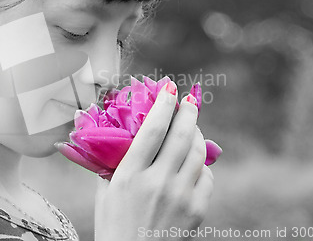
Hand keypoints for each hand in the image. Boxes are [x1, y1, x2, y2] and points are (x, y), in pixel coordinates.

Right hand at [94, 82, 213, 240]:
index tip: (169, 89)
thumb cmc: (113, 224)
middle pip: (181, 136)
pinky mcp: (196, 210)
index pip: (152, 130)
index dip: (163, 105)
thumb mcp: (105, 190)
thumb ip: (115, 161)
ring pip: (198, 153)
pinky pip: (207, 177)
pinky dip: (202, 165)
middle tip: (189, 100)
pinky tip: (194, 161)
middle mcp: (157, 183)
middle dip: (188, 112)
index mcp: (130, 176)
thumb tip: (124, 133)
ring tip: (192, 127)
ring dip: (197, 134)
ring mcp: (180, 197)